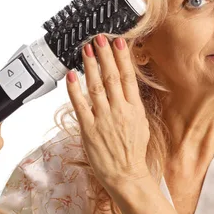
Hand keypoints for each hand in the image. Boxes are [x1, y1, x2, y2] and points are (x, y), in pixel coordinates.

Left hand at [66, 35, 150, 192]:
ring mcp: (103, 119)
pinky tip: (72, 75)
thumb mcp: (141, 124)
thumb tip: (127, 88)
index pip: (127, 78)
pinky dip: (75, 89)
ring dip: (90, 66)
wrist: (127, 175)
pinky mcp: (89, 129)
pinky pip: (80, 105)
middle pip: (111, 77)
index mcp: (134, 109)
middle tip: (98, 38)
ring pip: (95, 86)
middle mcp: (119, 111)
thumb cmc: (133, 152)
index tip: (117, 42)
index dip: (122, 58)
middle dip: (104, 55)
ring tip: (85, 49)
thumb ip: (133, 105)